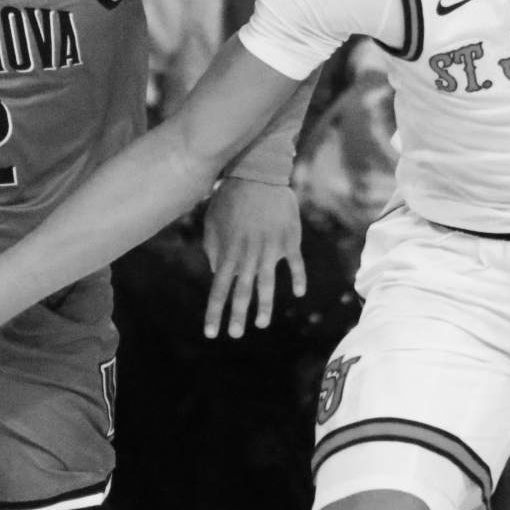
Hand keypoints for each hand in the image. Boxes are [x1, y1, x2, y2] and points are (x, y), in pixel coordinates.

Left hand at [202, 178, 304, 338]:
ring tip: (261, 323)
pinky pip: (295, 264)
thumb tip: (218, 272)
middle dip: (238, 316)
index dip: (214, 312)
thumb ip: (214, 250)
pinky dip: (298, 279)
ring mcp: (270, 248)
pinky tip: (298, 293)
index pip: (218, 289)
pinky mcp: (289, 240)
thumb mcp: (213, 223)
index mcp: (228, 251)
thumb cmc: (229, 198)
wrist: (257, 174)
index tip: (211, 333)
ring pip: (268, 283)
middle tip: (235, 335)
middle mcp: (249, 254)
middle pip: (242, 291)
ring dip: (264, 306)